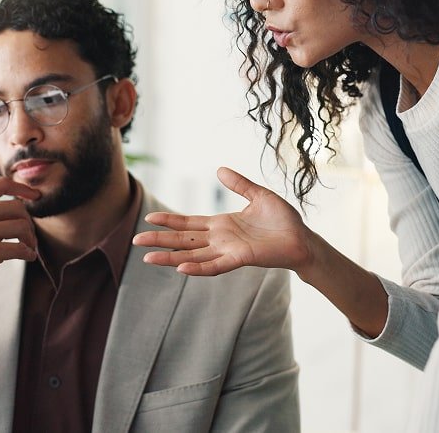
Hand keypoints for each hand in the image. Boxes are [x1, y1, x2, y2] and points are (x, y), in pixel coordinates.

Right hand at [0, 177, 39, 344]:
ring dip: (31, 239)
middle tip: (28, 237)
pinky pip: (22, 248)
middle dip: (28, 222)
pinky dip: (29, 253)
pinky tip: (28, 257)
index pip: (2, 183)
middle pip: (18, 207)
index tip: (35, 196)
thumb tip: (18, 203)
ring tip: (28, 247)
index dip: (23, 188)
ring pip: (23, 226)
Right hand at [133, 167, 314, 275]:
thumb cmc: (283, 220)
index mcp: (221, 224)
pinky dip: (197, 268)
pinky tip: (181, 268)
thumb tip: (219, 169)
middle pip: (183, 241)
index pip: (188, 223)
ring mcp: (228, 251)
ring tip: (148, 259)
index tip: (149, 219)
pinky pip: (214, 266)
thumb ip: (239, 184)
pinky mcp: (240, 259)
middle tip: (135, 242)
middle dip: (160, 241)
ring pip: (192, 256)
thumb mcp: (258, 196)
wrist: (302, 239)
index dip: (169, 221)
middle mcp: (220, 239)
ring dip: (170, 258)